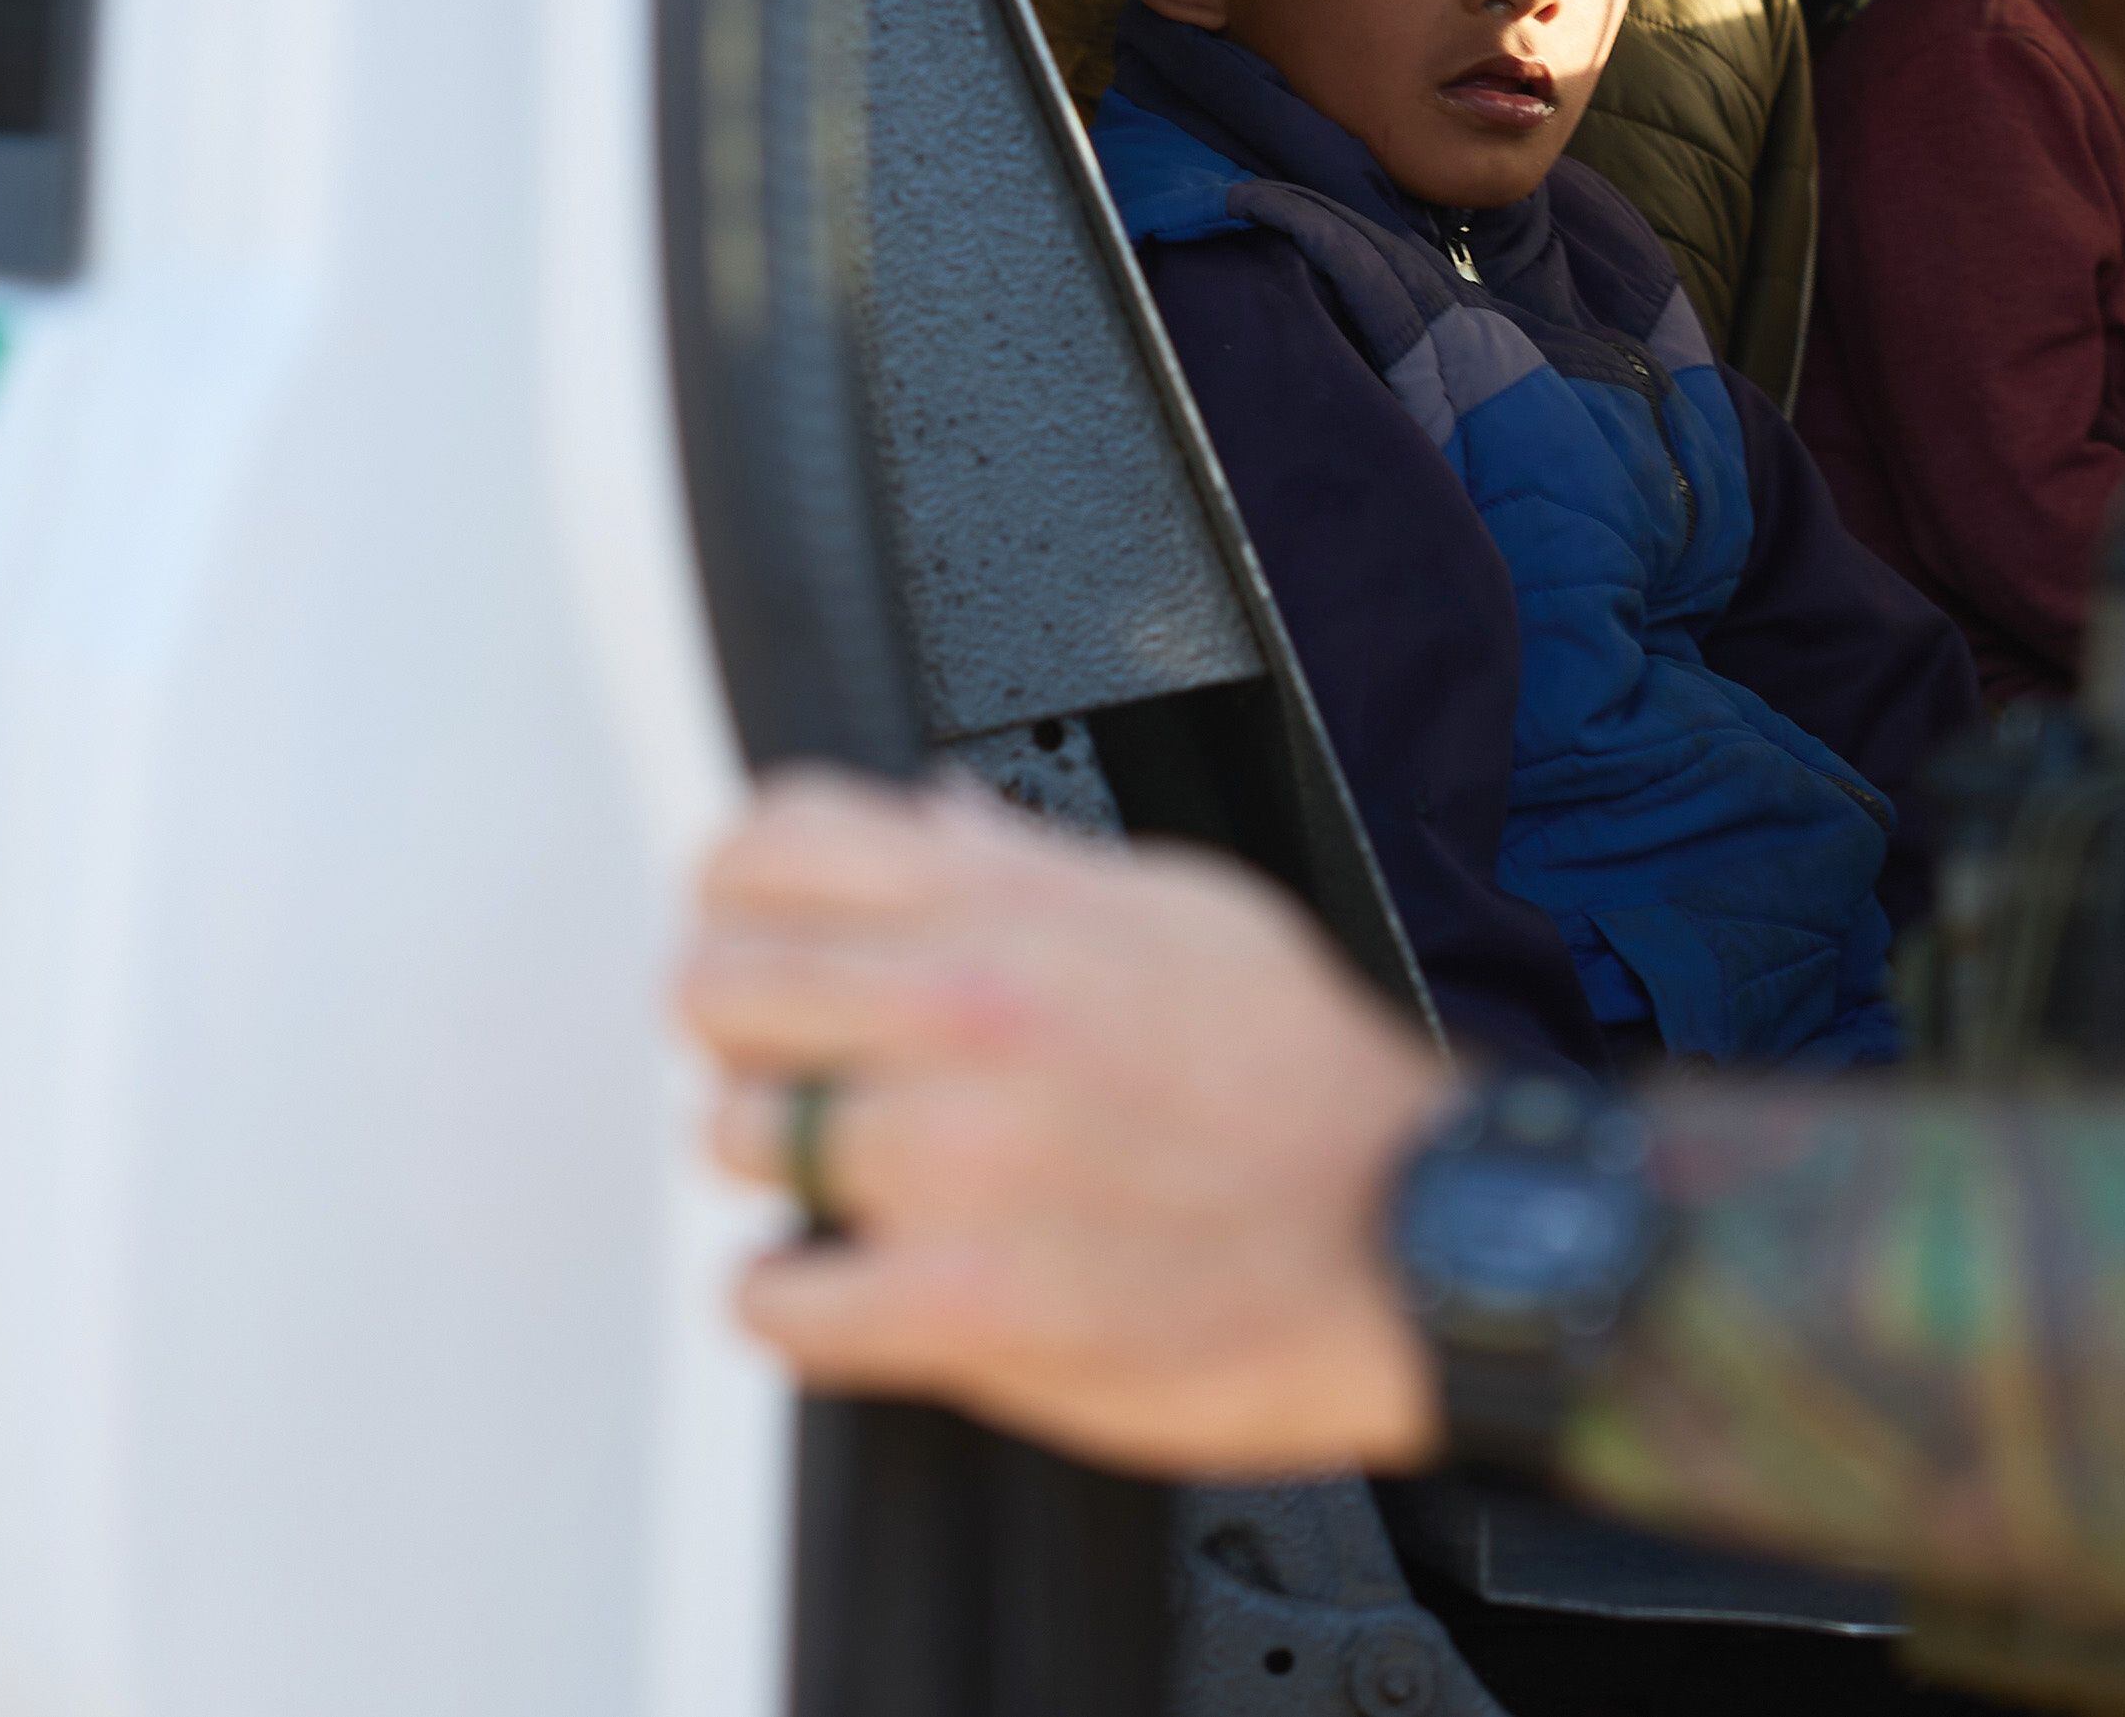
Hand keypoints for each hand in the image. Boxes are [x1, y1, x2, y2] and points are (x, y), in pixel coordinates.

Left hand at [675, 768, 1459, 1476]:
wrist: (1410, 1239)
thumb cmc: (1307, 1083)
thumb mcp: (1190, 913)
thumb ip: (1032, 867)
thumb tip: (930, 817)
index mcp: (1019, 907)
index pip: (771, 844)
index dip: (744, 893)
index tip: (763, 935)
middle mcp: (971, 1014)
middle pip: (714, 987)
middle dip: (752, 1033)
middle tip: (809, 1068)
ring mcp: (958, 1162)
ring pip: (738, 1138)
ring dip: (783, 1166)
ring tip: (862, 1179)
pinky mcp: (961, 1307)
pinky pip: (772, 1299)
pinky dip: (795, 1300)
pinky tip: (853, 1283)